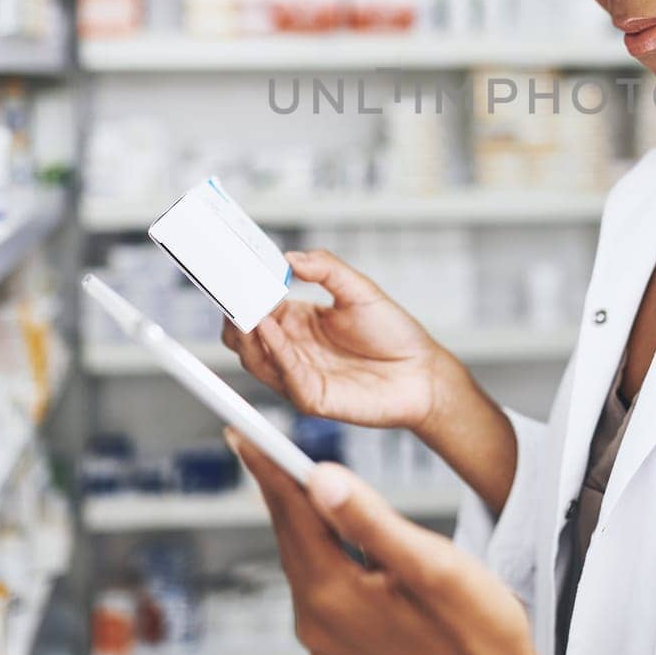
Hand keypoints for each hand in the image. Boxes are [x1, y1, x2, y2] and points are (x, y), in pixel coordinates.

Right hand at [220, 249, 454, 433]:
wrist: (421, 372)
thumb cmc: (393, 334)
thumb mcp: (359, 289)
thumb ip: (326, 269)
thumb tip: (291, 258)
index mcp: (297, 321)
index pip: (256, 307)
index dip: (244, 291)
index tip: (236, 271)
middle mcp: (292, 348)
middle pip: (243, 337)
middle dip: (234, 316)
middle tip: (235, 293)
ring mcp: (298, 374)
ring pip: (254, 358)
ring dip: (247, 334)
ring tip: (248, 309)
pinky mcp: (311, 397)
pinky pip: (284, 376)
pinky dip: (274, 351)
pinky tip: (270, 329)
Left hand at [230, 432, 637, 654]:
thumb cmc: (480, 633)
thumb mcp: (431, 564)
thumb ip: (371, 519)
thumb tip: (319, 478)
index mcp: (333, 598)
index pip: (290, 514)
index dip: (267, 467)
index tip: (241, 432)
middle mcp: (318, 625)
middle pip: (294, 537)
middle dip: (283, 488)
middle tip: (264, 443)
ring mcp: (331, 644)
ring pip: (309, 562)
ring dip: (309, 520)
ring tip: (302, 479)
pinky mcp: (348, 653)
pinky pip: (324, 588)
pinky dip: (327, 553)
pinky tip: (342, 536)